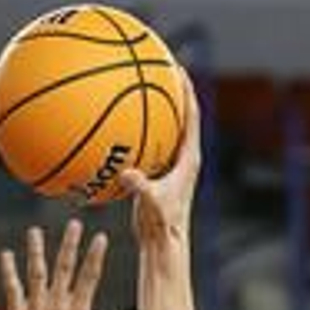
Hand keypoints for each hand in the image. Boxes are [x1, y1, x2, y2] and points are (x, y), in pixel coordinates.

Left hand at [0, 221, 142, 309]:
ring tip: (34, 232)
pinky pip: (14, 290)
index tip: (100, 236)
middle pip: (65, 269)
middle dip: (70, 245)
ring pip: (37, 274)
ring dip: (36, 251)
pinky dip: (9, 272)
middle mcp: (58, 308)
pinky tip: (6, 255)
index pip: (90, 278)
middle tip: (74, 223)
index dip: (95, 256)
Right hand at [123, 69, 201, 244]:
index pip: (192, 115)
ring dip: (156, 108)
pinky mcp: (158, 173)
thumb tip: (126, 174)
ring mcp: (171, 165)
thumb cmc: (163, 226)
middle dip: (172, 89)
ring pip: (165, 128)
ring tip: (140, 85)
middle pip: (181, 114)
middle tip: (160, 66)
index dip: (187, 90)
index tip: (178, 68)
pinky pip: (148, 144)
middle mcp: (183, 158)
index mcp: (189, 158)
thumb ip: (142, 187)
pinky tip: (117, 124)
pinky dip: (137, 132)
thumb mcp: (153, 204)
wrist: (162, 244)